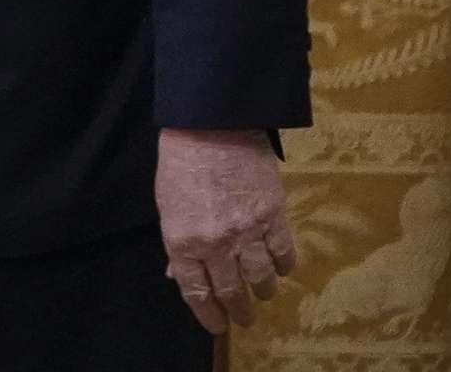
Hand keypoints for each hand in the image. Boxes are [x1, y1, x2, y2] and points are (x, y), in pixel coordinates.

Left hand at [156, 127, 293, 333]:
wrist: (212, 124)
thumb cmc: (181, 163)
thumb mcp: (168, 206)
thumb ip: (178, 244)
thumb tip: (180, 274)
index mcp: (183, 242)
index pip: (197, 292)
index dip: (208, 315)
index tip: (217, 326)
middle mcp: (216, 243)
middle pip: (231, 291)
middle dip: (238, 312)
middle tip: (244, 320)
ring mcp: (247, 231)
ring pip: (261, 278)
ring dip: (262, 292)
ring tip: (262, 296)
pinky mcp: (273, 215)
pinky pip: (283, 253)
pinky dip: (283, 266)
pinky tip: (280, 269)